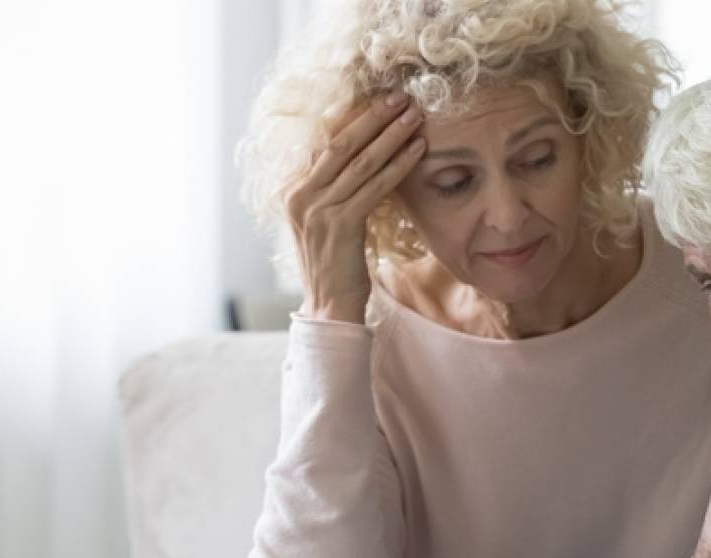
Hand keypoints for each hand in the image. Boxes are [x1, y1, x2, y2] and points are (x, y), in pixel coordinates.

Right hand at [284, 91, 425, 322]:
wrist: (329, 308)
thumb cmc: (335, 265)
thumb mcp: (328, 222)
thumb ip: (336, 192)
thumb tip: (362, 162)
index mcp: (293, 190)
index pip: (326, 144)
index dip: (354, 120)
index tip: (379, 101)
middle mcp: (299, 195)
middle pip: (340, 144)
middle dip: (372, 117)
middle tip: (399, 96)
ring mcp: (317, 209)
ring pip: (360, 161)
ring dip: (391, 135)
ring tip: (414, 115)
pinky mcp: (340, 224)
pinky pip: (374, 187)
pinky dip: (398, 165)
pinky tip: (417, 150)